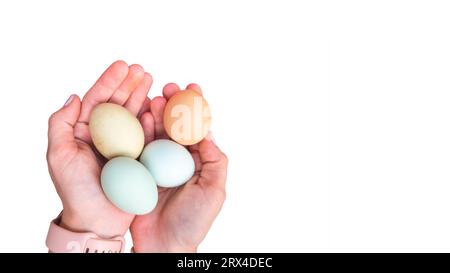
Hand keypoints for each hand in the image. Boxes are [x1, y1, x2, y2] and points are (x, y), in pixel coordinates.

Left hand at [46, 61, 152, 237]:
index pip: (97, 100)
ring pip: (133, 115)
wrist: (98, 220)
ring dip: (142, 96)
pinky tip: (155, 106)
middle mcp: (104, 135)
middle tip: (141, 69)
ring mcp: (123, 145)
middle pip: (118, 103)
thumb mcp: (59, 155)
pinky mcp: (139, 156)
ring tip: (151, 80)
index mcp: (83, 131)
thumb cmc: (75, 190)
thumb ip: (61, 124)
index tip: (123, 65)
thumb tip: (75, 96)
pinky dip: (151, 120)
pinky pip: (146, 134)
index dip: (109, 81)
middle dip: (129, 84)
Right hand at [130, 83, 227, 251]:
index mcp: (199, 162)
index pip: (199, 129)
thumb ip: (216, 160)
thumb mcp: (214, 190)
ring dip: (156, 113)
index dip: (197, 107)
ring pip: (158, 132)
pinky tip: (140, 116)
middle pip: (176, 126)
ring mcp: (158, 164)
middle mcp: (179, 160)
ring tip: (153, 98)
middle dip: (173, 105)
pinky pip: (140, 146)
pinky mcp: (140, 170)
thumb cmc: (193, 220)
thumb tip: (209, 131)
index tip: (193, 88)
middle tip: (168, 88)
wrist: (164, 245)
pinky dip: (140, 129)